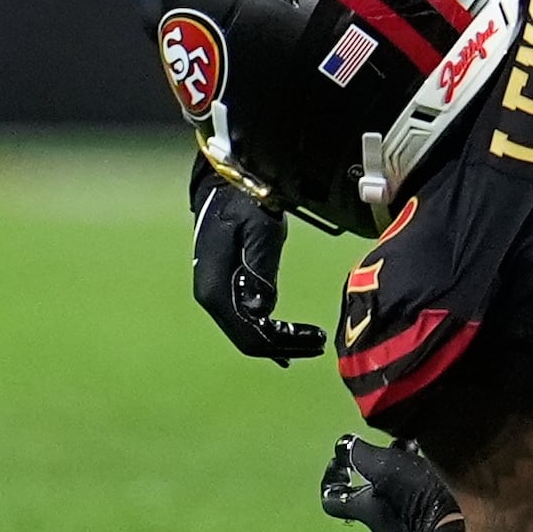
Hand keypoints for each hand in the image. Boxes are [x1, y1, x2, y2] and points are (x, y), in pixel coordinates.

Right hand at [192, 155, 325, 363]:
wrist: (224, 185)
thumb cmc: (244, 202)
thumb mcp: (260, 230)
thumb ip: (261, 269)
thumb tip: (262, 311)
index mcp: (216, 289)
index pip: (249, 333)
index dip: (282, 343)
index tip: (316, 339)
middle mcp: (212, 298)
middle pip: (248, 339)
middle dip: (284, 346)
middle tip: (320, 343)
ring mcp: (216, 294)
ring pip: (247, 332)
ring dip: (279, 340)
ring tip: (312, 339)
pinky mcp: (225, 288)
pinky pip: (246, 318)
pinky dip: (269, 329)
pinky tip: (288, 336)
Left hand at [322, 434, 478, 531]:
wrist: (458, 525)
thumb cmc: (417, 499)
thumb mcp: (383, 468)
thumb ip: (362, 455)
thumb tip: (344, 447)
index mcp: (365, 510)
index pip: (332, 500)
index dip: (332, 477)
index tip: (341, 458)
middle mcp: (383, 521)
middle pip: (369, 490)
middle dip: (377, 463)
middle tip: (392, 443)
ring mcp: (406, 524)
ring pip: (396, 490)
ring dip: (402, 467)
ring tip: (419, 446)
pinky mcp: (430, 520)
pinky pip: (419, 495)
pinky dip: (421, 476)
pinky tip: (436, 460)